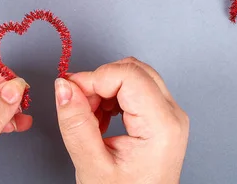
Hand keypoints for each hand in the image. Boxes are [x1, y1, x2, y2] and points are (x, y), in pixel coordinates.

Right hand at [55, 57, 188, 183]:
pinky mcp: (163, 118)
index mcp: (161, 126)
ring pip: (135, 76)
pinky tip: (101, 120)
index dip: (95, 78)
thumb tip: (64, 86)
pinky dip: (114, 97)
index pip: (128, 74)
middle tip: (78, 106)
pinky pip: (138, 89)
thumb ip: (76, 123)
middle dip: (99, 82)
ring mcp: (170, 115)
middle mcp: (172, 115)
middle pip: (133, 70)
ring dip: (105, 89)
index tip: (71, 92)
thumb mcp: (92, 166)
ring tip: (90, 118)